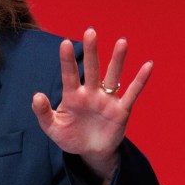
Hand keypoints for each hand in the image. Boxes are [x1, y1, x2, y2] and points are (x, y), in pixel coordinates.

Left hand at [32, 28, 151, 184]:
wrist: (90, 153)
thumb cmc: (70, 137)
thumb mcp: (52, 128)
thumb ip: (43, 113)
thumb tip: (36, 96)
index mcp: (72, 96)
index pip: (69, 75)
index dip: (67, 60)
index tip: (64, 42)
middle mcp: (90, 93)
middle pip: (91, 69)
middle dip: (91, 51)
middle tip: (90, 31)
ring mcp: (107, 100)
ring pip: (112, 76)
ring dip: (117, 60)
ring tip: (121, 42)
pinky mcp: (121, 110)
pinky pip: (132, 93)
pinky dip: (140, 80)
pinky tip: (148, 65)